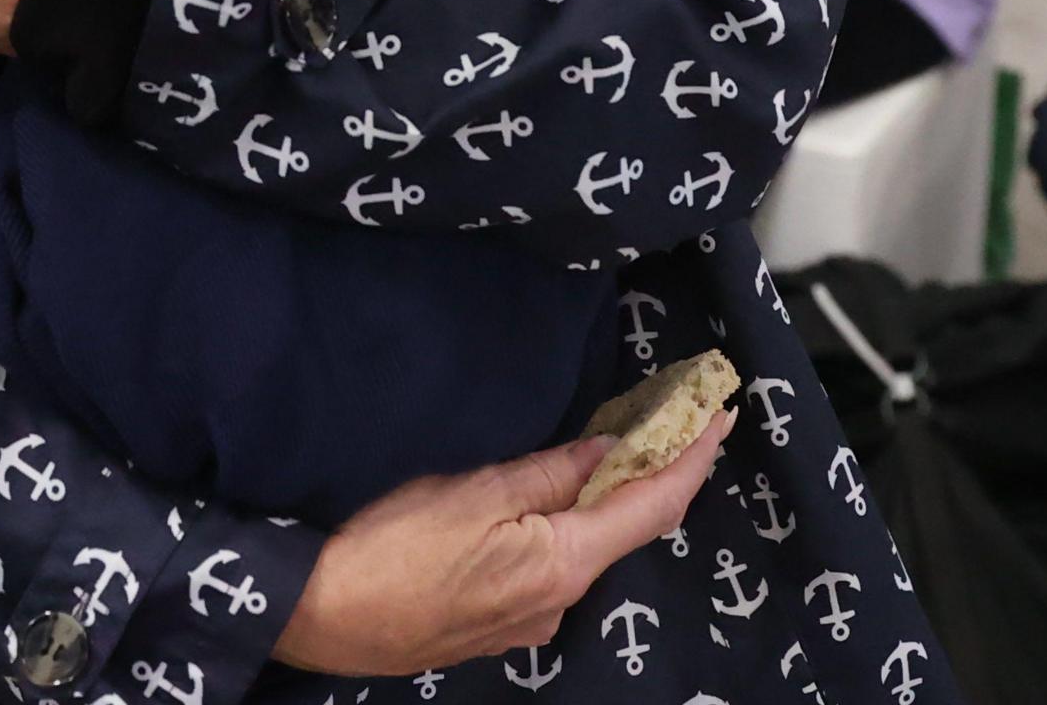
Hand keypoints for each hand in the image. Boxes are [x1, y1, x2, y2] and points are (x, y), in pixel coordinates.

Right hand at [277, 413, 734, 675]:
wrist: (323, 618)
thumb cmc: (392, 549)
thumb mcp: (472, 493)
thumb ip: (549, 473)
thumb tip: (611, 449)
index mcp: (563, 564)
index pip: (653, 507)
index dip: (693, 461)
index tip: (723, 419)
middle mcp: (561, 602)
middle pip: (625, 531)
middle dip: (655, 476)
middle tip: (675, 421)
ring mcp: (530, 622)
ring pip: (586, 550)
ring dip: (605, 502)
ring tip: (614, 452)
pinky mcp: (499, 627)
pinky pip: (552, 569)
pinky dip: (567, 529)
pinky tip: (552, 505)